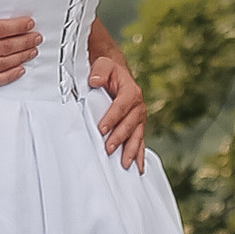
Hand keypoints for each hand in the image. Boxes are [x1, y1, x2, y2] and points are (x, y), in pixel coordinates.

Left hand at [87, 21, 147, 171]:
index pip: (121, 106)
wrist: (117, 75)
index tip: (101, 129)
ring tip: (125, 164)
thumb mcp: (103, 65)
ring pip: (136, 136)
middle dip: (119, 137)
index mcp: (130, 91)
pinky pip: (139, 142)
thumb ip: (100, 71)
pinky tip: (138, 168)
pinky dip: (139, 155)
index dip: (111, 118)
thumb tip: (94, 81)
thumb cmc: (108, 71)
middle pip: (129, 124)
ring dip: (131, 150)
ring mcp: (139, 118)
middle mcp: (138, 106)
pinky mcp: (137, 127)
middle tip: (108, 148)